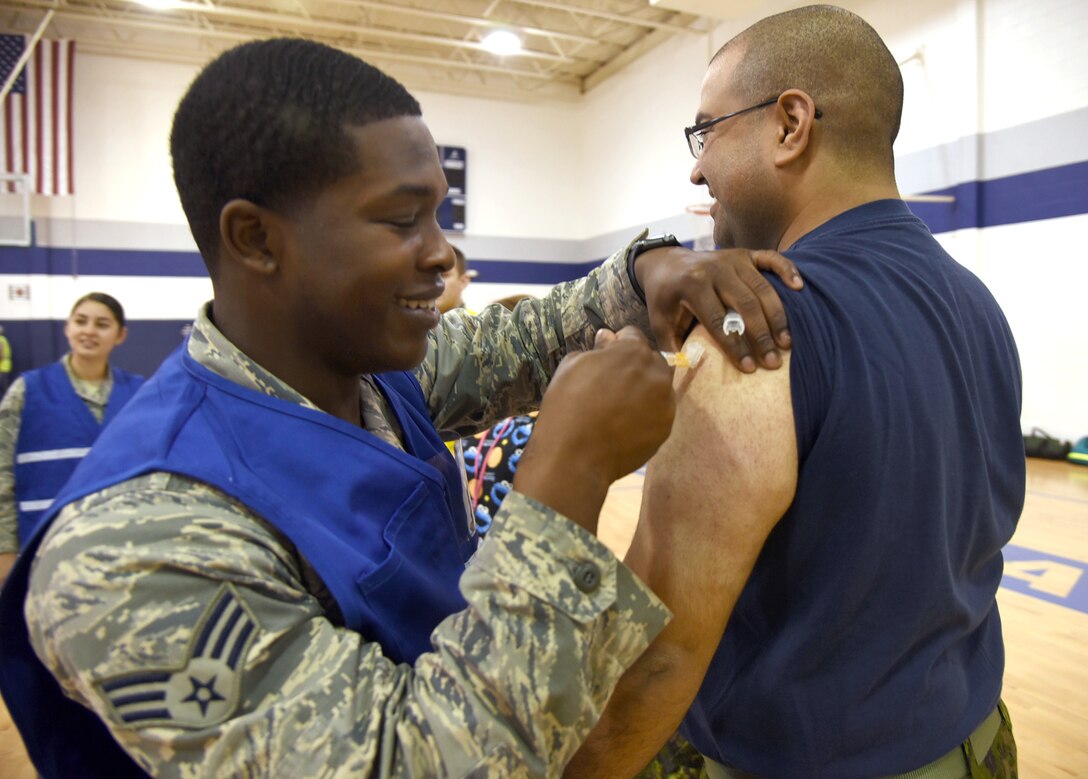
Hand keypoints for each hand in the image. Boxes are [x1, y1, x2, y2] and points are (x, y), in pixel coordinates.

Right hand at [513, 328, 674, 533]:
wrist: (574, 456)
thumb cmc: (567, 405)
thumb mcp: (572, 366)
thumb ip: (597, 349)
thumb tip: (608, 338)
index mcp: (634, 352)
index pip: (632, 336)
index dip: (616, 344)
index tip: (604, 357)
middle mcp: (657, 374)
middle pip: (650, 362)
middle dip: (635, 367)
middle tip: (611, 385)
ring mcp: (665, 404)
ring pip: (658, 388)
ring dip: (643, 391)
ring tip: (618, 408)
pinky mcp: (665, 429)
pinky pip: (658, 413)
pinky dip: (646, 415)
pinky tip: (624, 425)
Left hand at [634, 246, 802, 371]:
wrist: (666, 262)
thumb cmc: (665, 298)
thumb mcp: (659, 322)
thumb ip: (670, 348)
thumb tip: (687, 373)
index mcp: (692, 285)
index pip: (718, 321)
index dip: (734, 346)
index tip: (750, 368)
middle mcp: (715, 269)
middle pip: (746, 305)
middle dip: (761, 336)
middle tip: (774, 362)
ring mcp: (733, 259)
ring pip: (762, 288)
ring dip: (777, 316)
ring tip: (787, 343)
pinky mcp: (745, 253)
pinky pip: (771, 259)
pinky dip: (787, 270)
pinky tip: (799, 288)